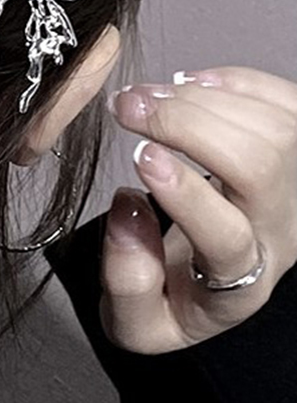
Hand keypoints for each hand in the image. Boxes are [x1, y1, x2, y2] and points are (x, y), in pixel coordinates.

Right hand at [100, 66, 296, 354]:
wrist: (214, 276)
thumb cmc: (172, 290)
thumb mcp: (137, 322)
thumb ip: (125, 283)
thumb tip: (128, 207)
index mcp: (237, 281)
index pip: (228, 236)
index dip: (186, 193)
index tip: (138, 156)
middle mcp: (278, 232)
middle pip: (258, 165)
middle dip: (186, 124)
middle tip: (124, 107)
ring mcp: (294, 187)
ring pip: (271, 127)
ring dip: (198, 98)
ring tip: (142, 96)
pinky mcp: (295, 151)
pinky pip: (286, 101)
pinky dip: (235, 80)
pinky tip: (188, 85)